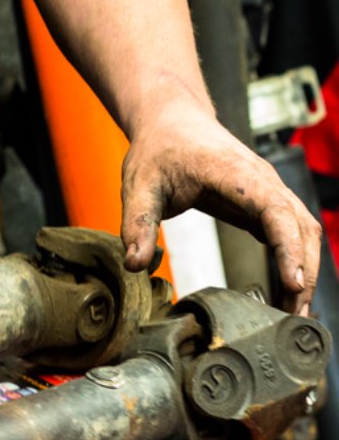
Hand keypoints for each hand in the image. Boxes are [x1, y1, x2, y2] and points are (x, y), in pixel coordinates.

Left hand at [121, 98, 321, 313]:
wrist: (171, 122)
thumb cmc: (158, 150)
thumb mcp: (139, 186)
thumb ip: (136, 224)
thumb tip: (134, 264)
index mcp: (236, 174)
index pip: (275, 212)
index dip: (288, 249)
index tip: (293, 284)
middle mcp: (264, 181)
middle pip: (302, 227)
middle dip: (304, 272)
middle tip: (295, 317)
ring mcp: (269, 191)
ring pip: (304, 230)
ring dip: (306, 269)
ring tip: (295, 313)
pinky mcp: (265, 202)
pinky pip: (291, 231)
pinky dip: (296, 260)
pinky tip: (287, 290)